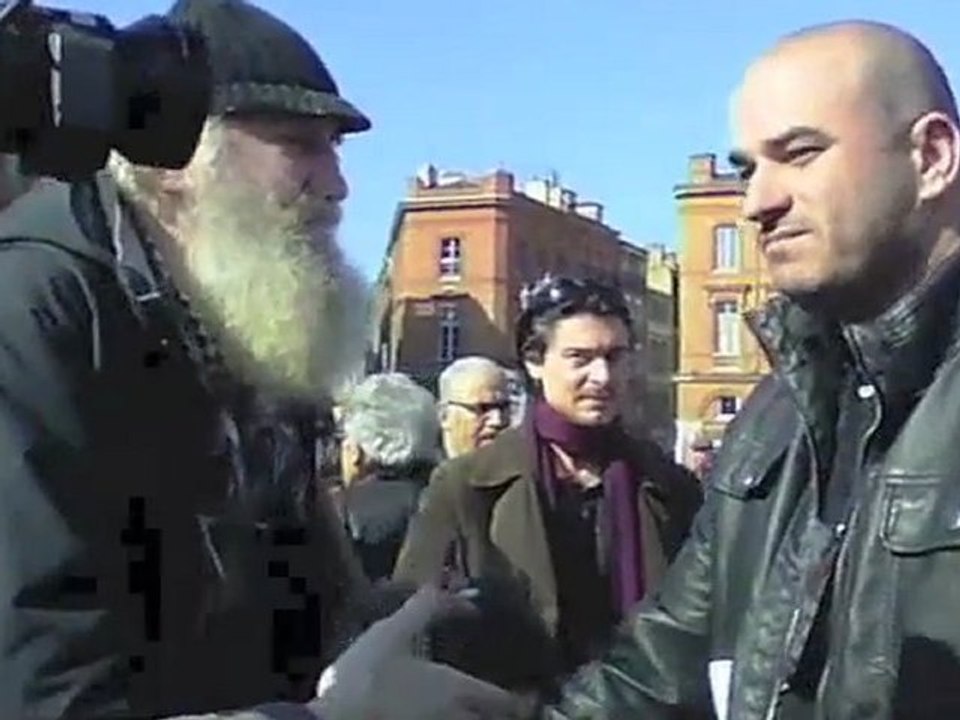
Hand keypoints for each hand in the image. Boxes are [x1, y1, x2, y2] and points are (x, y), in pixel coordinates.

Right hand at [309, 585, 527, 719]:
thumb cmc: (364, 676)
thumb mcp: (392, 632)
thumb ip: (429, 609)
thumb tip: (464, 593)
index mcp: (460, 691)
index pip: (513, 706)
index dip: (525, 702)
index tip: (529, 694)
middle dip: (502, 714)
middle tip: (502, 703)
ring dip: (477, 718)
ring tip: (469, 708)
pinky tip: (436, 715)